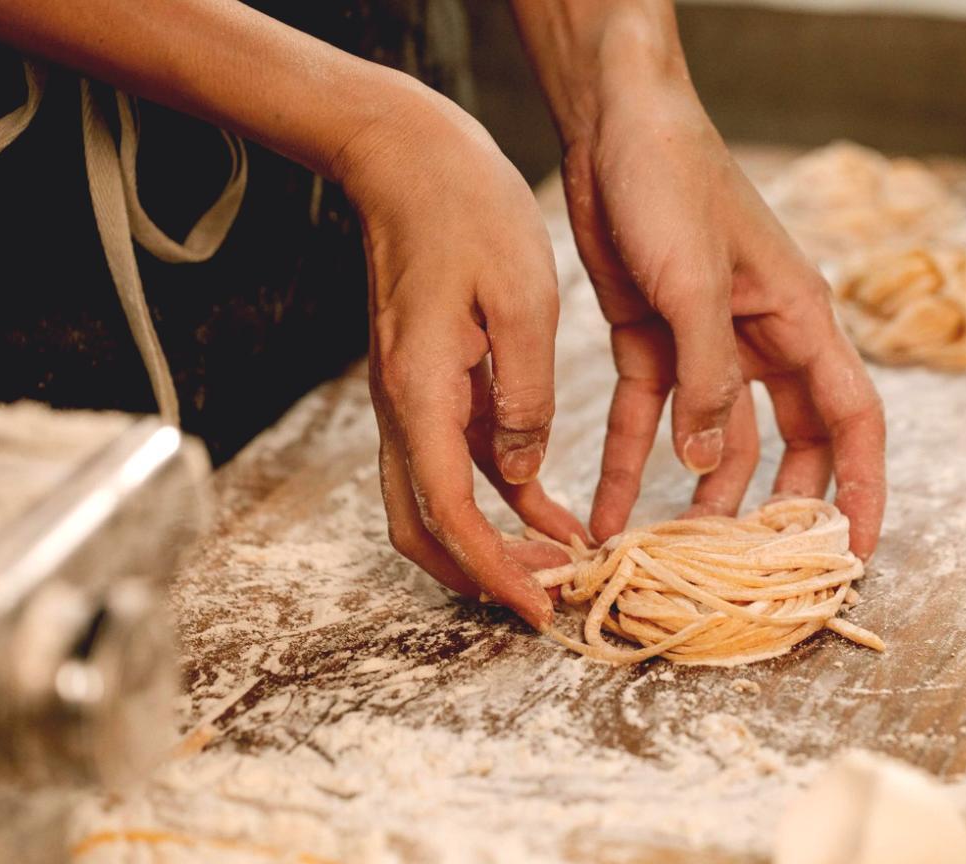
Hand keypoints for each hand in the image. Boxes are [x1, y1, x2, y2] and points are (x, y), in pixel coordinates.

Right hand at [335, 82, 585, 626]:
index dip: (495, 571)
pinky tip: (551, 509)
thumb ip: (524, 394)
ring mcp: (410, 399)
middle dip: (482, 575)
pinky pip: (457, 462)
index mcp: (421, 393)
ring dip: (491, 543)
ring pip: (436, 502)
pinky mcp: (429, 384)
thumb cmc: (467, 211)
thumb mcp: (521, 300)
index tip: (543, 606)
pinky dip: (499, 498)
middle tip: (549, 598)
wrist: (408, 155)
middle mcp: (402, 408)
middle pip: (423, 529)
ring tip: (563, 563)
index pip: (450, 515)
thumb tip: (523, 475)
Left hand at [563, 81, 886, 557]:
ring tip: (668, 553)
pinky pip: (648, 416)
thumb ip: (708, 379)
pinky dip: (631, 462)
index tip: (854, 552)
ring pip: (718, 440)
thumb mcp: (694, 285)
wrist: (611, 122)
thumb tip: (711, 464)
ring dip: (696, 495)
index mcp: (800, 320)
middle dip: (776, 506)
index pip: (853, 420)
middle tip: (752, 569)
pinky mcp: (652, 338)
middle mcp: (762, 339)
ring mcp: (708, 342)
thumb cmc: (672, 181)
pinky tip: (608, 510)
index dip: (862, 488)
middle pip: (791, 442)